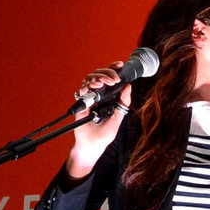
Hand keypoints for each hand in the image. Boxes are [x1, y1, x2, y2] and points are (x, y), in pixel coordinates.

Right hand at [67, 61, 133, 177]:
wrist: (92, 145)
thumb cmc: (104, 134)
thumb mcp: (118, 118)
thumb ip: (123, 104)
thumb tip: (129, 88)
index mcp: (108, 97)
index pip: (110, 78)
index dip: (113, 69)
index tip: (120, 64)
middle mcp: (98, 95)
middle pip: (99, 75)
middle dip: (107, 72)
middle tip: (114, 79)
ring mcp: (89, 98)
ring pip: (90, 79)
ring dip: (98, 78)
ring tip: (105, 83)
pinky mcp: (81, 102)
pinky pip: (81, 90)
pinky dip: (87, 86)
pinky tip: (94, 87)